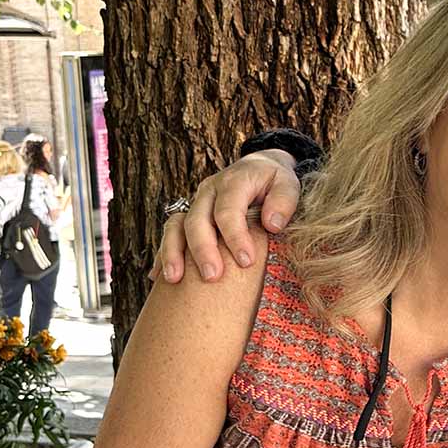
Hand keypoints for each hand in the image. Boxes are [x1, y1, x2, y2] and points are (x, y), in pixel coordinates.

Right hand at [150, 149, 301, 282]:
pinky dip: (164, 253)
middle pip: (198, 220)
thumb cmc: (275, 181)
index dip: (235, 237)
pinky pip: (171, 233)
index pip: (229, 211)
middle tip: (212, 277)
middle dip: (202, 250)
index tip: (246, 262)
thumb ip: (284, 200)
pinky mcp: (190, 215)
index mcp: (234, 182)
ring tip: (175, 279)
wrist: (259, 168)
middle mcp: (209, 191)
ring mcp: (196, 203)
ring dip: (174, 252)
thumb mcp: (288, 182)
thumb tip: (272, 224)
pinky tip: (159, 277)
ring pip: (176, 226)